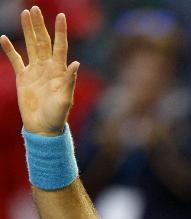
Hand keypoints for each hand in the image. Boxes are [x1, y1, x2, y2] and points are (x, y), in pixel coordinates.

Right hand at [0, 6, 78, 135]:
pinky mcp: (23, 78)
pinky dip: (9, 50)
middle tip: (35, 9)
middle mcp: (48, 68)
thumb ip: (70, 81)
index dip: (60, 32)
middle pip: (43, 42)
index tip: (61, 16)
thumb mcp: (65, 99)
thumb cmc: (57, 116)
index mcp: (59, 71)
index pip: (60, 47)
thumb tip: (76, 63)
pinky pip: (16, 60)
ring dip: (28, 31)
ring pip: (30, 46)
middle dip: (39, 25)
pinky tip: (4, 38)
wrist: (43, 128)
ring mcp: (35, 71)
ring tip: (25, 14)